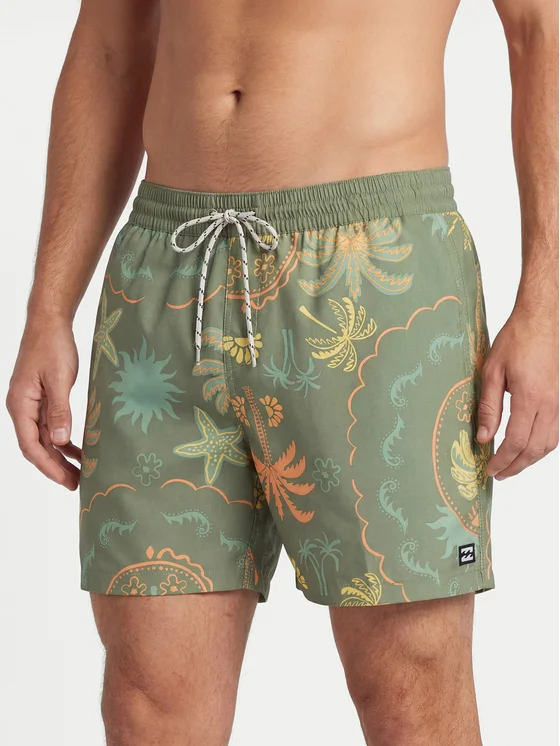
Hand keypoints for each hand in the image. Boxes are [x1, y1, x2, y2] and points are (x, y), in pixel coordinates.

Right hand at [6, 319, 81, 489]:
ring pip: (45, 439)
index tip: (65, 480)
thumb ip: (59, 410)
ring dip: (61, 456)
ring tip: (80, 473)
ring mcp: (32, 404)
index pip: (30, 445)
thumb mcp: (58, 379)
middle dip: (56, 467)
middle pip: (37, 447)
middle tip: (77, 484)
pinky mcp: (43, 399)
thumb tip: (60, 441)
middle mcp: (22, 408)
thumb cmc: (52, 346)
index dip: (48, 466)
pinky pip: (51, 426)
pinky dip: (64, 440)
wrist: (49, 322)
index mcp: (20, 405)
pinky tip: (78, 449)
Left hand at [477, 305, 558, 479]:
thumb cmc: (515, 341)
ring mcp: (557, 403)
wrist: (539, 321)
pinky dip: (540, 447)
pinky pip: (553, 432)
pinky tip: (526, 448)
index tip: (489, 469)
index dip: (502, 459)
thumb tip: (483, 437)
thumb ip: (488, 407)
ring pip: (548, 444)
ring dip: (529, 460)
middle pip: (534, 448)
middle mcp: (548, 404)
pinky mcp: (558, 399)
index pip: (516, 441)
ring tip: (510, 466)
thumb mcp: (491, 372)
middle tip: (498, 475)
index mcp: (530, 398)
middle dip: (515, 466)